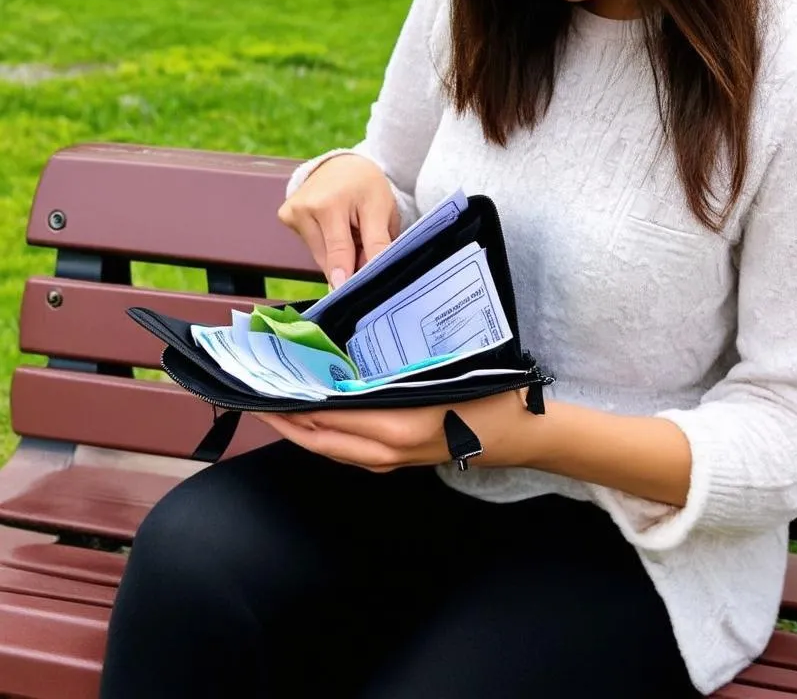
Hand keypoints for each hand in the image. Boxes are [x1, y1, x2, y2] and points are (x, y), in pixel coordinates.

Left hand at [256, 389, 540, 472]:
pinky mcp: (395, 462)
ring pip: (328, 447)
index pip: (324, 416)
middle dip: (282, 417)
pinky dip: (323, 432)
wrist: (518, 433)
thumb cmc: (486, 395)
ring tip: (277, 399)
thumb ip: (390, 372)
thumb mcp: (439, 373)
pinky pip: (346, 450)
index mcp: (392, 426)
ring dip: (300, 426)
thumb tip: (342, 359)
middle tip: (254, 391)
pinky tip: (317, 412)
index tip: (260, 383)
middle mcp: (383, 451)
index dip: (287, 402)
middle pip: (317, 437)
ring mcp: (388, 462)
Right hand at [278, 154, 398, 287]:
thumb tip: (367, 276)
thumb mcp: (382, 210)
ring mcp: (291, 212)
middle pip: (329, 257)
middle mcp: (304, 207)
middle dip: (349, 263)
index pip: (341, 250)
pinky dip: (326, 245)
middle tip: (364, 248)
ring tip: (350, 232)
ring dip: (338, 256)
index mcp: (330, 203)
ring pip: (320, 256)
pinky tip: (333, 227)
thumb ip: (377, 243)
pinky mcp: (285, 216)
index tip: (344, 294)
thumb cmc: (367, 187)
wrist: (344, 164)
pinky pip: (311, 246)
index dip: (346, 276)